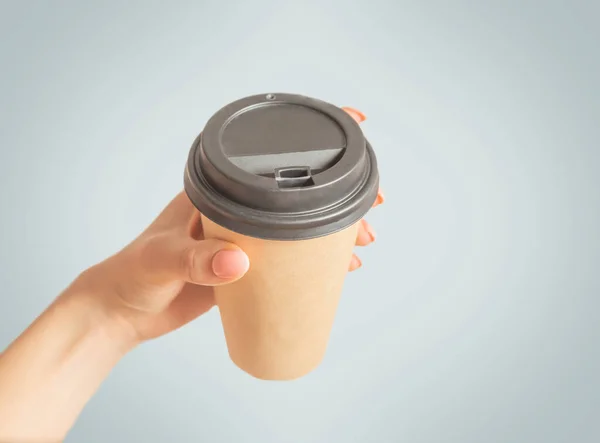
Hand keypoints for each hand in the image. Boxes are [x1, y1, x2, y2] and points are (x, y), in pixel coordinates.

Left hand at [72, 107, 383, 342]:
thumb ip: (196, 260)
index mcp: (215, 190)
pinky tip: (339, 269)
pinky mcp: (246, 268)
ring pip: (298, 226)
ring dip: (334, 231)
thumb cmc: (133, 275)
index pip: (266, 157)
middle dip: (337, 195)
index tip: (352, 125)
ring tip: (362, 242)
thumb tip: (239, 261)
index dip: (310, 139)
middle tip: (371, 207)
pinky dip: (316, 262)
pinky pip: (288, 260)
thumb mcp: (161, 260)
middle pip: (295, 193)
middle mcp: (234, 209)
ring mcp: (243, 238)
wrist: (122, 313)